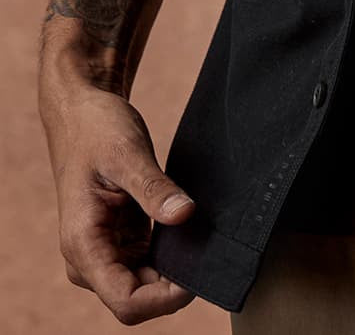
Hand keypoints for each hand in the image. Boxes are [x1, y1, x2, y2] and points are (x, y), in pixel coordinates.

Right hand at [39, 75, 196, 323]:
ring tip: (205, 239)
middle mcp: (89, 259)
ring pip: (145, 285)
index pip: (126, 301)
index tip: (200, 273)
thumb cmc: (96, 130)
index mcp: (83, 245)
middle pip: (137, 299)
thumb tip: (185, 214)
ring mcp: (104, 252)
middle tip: (212, 251)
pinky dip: (171, 256)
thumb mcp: (126, 154)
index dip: (165, 298)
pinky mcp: (119, 241)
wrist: (81, 113)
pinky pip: (148, 264)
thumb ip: (154, 188)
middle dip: (174, 286)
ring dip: (175, 272)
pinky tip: (191, 232)